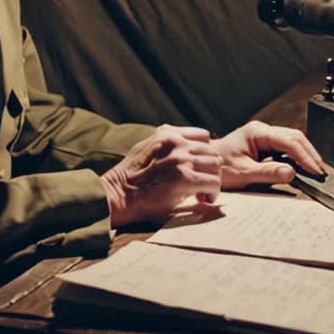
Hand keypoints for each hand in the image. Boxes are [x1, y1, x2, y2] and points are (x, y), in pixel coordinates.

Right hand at [100, 125, 221, 226]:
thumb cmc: (130, 177)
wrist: (118, 194)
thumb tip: (187, 153)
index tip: (198, 168)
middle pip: (212, 152)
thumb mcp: (145, 148)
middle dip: (209, 169)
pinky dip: (212, 193)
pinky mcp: (185, 178)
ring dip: (212, 181)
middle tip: (202, 185)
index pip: (203, 136)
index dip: (203, 154)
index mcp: (167, 133)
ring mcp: (181, 159)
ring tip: (202, 193)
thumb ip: (166, 145)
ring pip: (216, 166)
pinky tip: (203, 200)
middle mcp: (176, 142)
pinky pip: (214, 182)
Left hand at [209, 120, 323, 189]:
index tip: (315, 170)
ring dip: (305, 155)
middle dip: (309, 154)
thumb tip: (291, 172)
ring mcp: (264, 137)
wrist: (205, 166)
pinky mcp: (264, 146)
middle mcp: (262, 131)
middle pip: (294, 138)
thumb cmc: (219, 167)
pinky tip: (303, 168)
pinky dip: (296, 158)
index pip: (288, 142)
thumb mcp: (243, 173)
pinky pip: (285, 149)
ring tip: (316, 170)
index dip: (305, 156)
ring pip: (292, 142)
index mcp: (257, 132)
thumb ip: (268, 173)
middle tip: (321, 171)